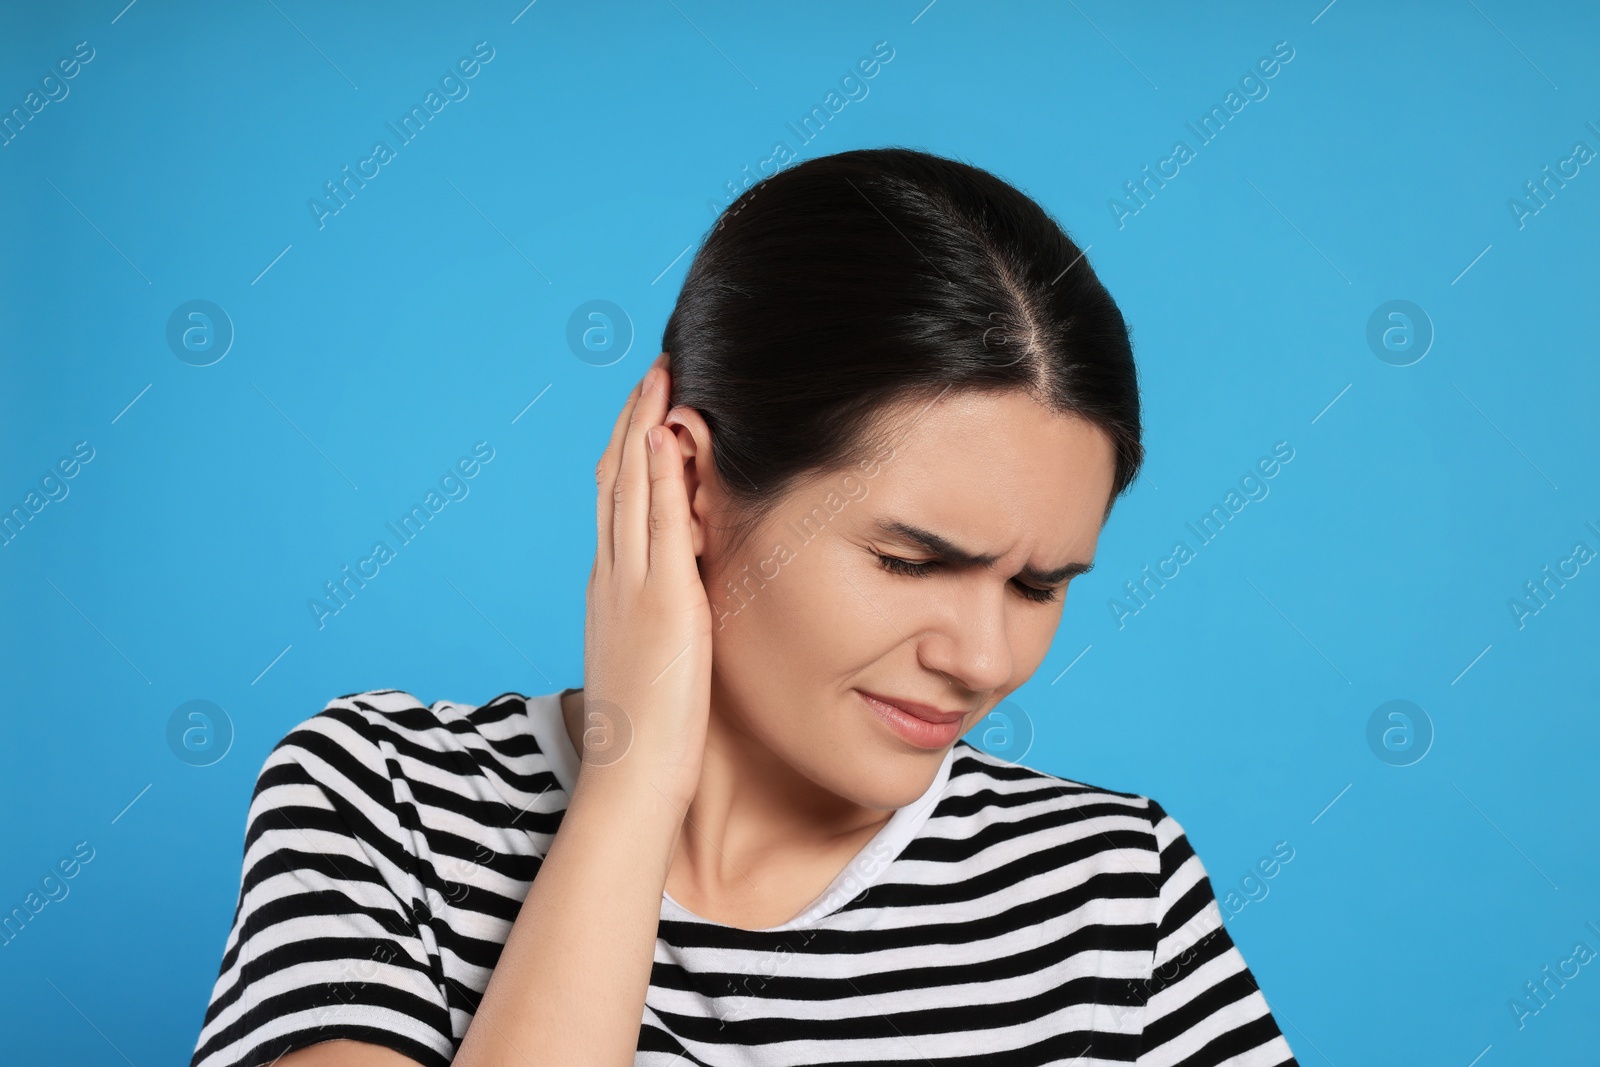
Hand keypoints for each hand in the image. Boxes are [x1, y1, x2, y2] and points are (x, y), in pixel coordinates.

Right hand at [578, 353, 712, 811]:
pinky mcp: (664, 600)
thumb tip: (679, 601)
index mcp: (611, 589)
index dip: (628, 451)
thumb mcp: (649, 660)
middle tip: (654, 370)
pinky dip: (662, 472)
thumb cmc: (647, 736)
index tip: (646, 410)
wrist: (630, 779)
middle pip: (616, 480)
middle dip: (634, 420)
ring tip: (663, 377)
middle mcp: (613, 577)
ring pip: (632, 487)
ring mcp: (633, 585)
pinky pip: (661, 521)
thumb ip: (659, 620)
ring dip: (645, 426)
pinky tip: (671, 432)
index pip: (616, 503)